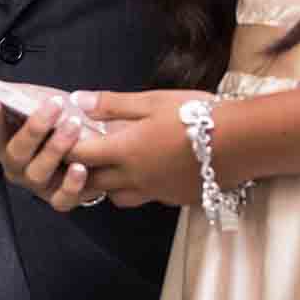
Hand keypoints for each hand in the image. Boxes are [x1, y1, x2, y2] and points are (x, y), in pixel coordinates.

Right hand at [0, 89, 99, 212]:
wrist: (88, 152)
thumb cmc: (57, 124)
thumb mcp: (38, 104)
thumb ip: (20, 95)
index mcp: (6, 144)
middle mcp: (17, 167)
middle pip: (16, 153)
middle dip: (34, 128)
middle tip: (54, 106)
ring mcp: (37, 185)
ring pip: (37, 174)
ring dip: (55, 148)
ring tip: (74, 125)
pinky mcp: (60, 199)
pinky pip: (62, 198)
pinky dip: (71, 185)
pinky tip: (80, 168)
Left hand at [71, 90, 216, 208]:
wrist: (239, 142)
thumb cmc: (196, 115)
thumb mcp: (153, 101)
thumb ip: (113, 105)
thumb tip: (78, 100)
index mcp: (126, 150)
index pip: (80, 155)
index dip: (65, 148)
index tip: (60, 139)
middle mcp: (135, 176)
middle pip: (93, 183)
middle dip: (80, 171)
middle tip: (76, 157)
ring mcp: (154, 191)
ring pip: (117, 197)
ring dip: (107, 185)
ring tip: (109, 167)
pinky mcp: (173, 198)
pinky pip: (144, 198)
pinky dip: (136, 189)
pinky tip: (145, 172)